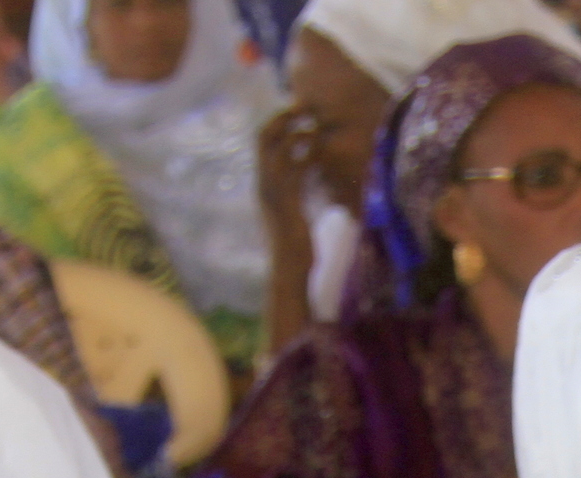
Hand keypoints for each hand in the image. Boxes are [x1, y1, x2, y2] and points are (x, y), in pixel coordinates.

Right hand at [256, 106, 324, 249]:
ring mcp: (273, 191)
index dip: (276, 123)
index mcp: (263, 185)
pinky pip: (295, 168)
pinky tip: (319, 146)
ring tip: (313, 121)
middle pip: (264, 138)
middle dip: (282, 118)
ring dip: (295, 130)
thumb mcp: (295, 211)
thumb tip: (309, 174)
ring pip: (278, 149)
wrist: (291, 270)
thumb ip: (297, 190)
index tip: (294, 112)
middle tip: (302, 105)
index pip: (261, 144)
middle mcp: (263, 184)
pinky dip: (306, 153)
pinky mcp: (287, 201)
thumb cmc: (297, 245)